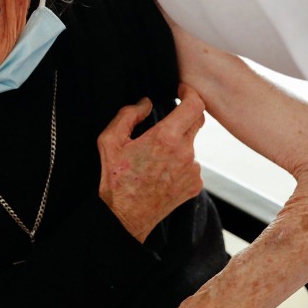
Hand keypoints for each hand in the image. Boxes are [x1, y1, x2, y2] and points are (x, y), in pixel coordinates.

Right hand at [97, 84, 204, 241]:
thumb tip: (146, 103)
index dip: (191, 93)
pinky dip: (181, 163)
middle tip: (169, 117)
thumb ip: (128, 115)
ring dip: (179, 143)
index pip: (194, 105)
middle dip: (185, 114)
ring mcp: (193, 170)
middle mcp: (185, 153)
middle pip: (197, 122)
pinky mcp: (195, 185)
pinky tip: (162, 172)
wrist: (125, 216)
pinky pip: (192, 165)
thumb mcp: (110, 140)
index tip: (182, 91)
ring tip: (155, 157)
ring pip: (192, 145)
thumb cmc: (115, 178)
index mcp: (166, 138)